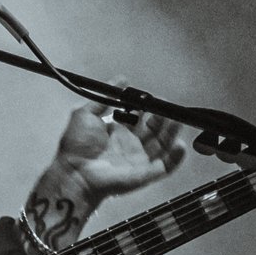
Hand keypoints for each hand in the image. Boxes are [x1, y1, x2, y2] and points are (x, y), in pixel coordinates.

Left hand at [52, 104, 189, 198]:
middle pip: (153, 130)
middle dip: (161, 118)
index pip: (139, 118)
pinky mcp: (146, 174)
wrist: (75, 172)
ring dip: (171, 132)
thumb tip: (119, 80)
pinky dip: (175, 157)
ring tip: (176, 120)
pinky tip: (179, 145)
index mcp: (117, 132)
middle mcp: (130, 145)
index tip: (152, 98)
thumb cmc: (76, 146)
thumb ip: (103, 98)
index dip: (147, 109)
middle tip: (166, 106)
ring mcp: (139, 160)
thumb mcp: (85, 114)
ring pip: (162, 145)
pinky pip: (166, 166)